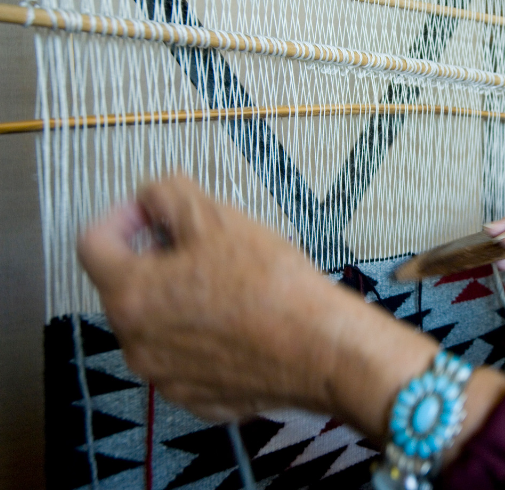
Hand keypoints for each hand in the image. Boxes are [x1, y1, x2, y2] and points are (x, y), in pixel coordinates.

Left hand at [77, 175, 504, 450]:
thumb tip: (154, 195)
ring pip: (159, 326)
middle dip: (156, 259)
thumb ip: (169, 194)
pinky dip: (205, 339)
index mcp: (131, 296)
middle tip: (202, 243)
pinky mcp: (201, 399)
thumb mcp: (217, 217)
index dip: (121, 215)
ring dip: (180, 300)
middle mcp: (137, 344)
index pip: (93, 244)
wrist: (322, 348)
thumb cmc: (271, 283)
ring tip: (228, 285)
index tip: (153, 210)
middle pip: (128, 287)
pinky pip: (189, 360)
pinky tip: (241, 323)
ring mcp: (168, 378)